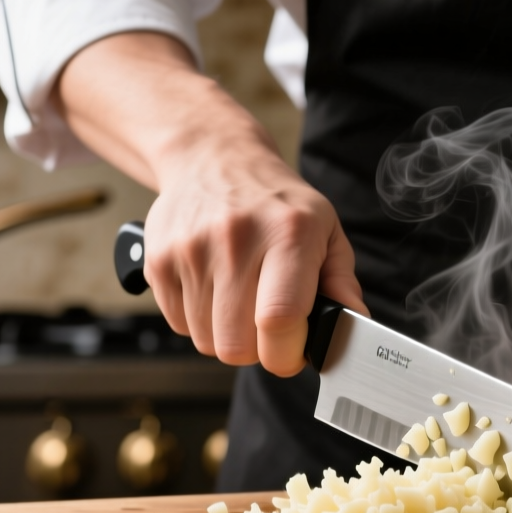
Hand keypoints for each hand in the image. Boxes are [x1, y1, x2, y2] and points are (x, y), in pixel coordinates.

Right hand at [56, 31, 367, 375]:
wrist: (212, 158)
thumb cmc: (276, 202)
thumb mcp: (324, 229)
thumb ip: (340, 281)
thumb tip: (353, 322)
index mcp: (287, 233)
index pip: (279, 320)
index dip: (287, 354)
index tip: (293, 352)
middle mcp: (235, 239)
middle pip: (237, 345)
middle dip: (257, 350)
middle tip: (267, 325)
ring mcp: (191, 250)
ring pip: (206, 341)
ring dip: (226, 334)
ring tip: (240, 298)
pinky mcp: (158, 260)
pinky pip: (178, 325)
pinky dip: (198, 320)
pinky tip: (213, 288)